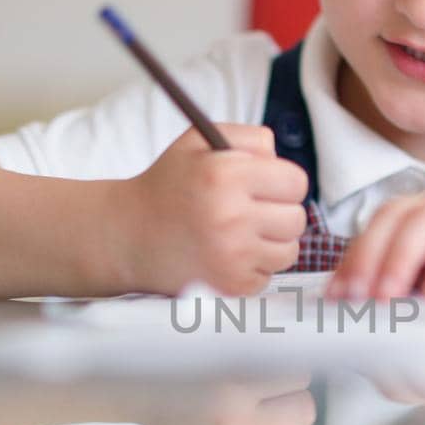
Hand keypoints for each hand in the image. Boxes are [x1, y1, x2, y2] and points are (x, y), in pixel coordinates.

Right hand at [124, 123, 307, 295]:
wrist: (127, 236)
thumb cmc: (167, 185)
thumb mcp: (198, 142)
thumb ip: (249, 138)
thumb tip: (282, 157)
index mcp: (224, 175)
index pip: (296, 181)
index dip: (284, 182)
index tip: (269, 186)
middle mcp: (231, 217)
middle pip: (297, 219)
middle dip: (280, 213)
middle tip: (253, 212)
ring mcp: (232, 256)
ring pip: (289, 251)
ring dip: (271, 243)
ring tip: (240, 234)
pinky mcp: (230, 286)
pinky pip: (268, 276)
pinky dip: (254, 267)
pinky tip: (228, 256)